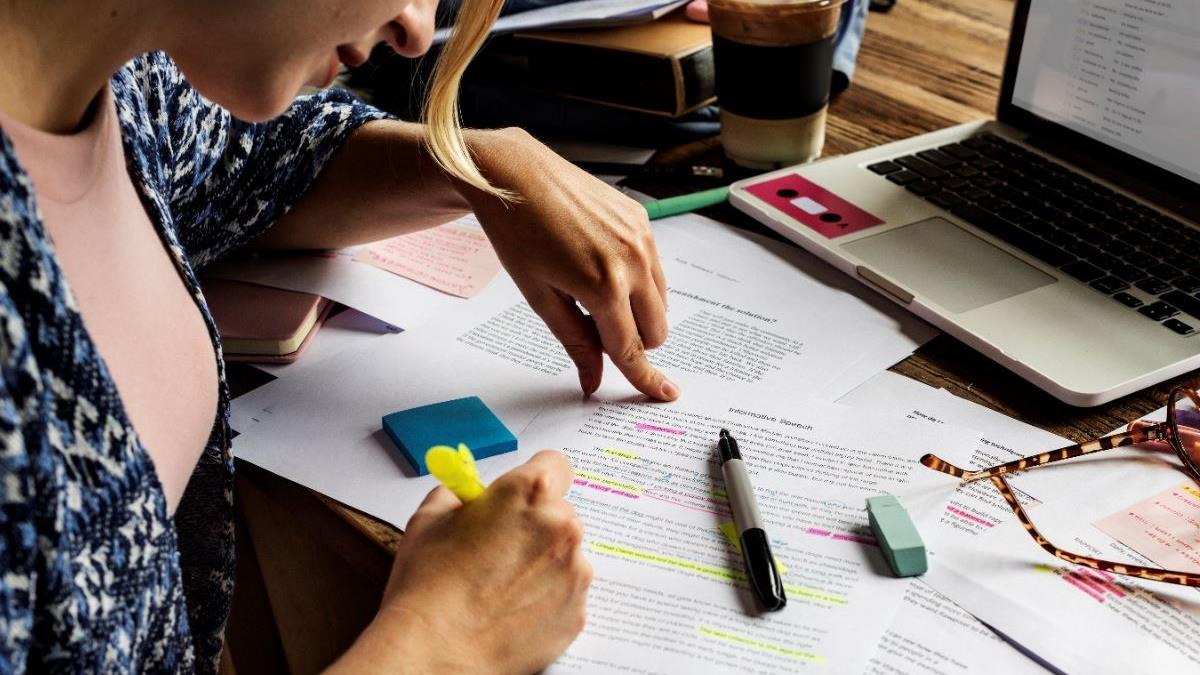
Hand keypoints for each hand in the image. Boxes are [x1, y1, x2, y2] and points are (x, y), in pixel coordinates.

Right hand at [332, 451, 590, 673]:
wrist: (433, 653)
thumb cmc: (428, 588)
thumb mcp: (429, 518)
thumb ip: (459, 493)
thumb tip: (468, 492)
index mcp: (528, 493)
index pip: (554, 464)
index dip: (534, 477)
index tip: (523, 494)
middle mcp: (561, 528)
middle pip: (560, 512)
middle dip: (534, 525)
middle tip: (499, 548)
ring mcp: (575, 573)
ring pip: (565, 555)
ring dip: (542, 563)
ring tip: (500, 586)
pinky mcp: (577, 612)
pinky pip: (566, 594)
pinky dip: (546, 598)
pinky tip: (511, 609)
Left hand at [462, 129, 678, 401]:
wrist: (517, 175)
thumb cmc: (518, 232)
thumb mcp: (540, 297)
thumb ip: (574, 342)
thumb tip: (593, 380)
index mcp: (603, 286)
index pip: (630, 348)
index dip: (644, 377)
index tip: (662, 393)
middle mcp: (632, 261)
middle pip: (655, 330)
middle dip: (631, 339)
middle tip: (591, 324)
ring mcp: (642, 238)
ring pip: (660, 302)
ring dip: (635, 310)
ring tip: (590, 289)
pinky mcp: (642, 221)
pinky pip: (654, 269)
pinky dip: (635, 279)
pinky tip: (598, 261)